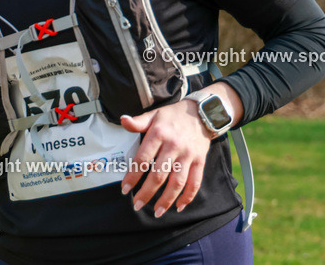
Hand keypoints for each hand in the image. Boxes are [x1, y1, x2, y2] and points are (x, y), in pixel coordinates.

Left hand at [119, 99, 210, 217]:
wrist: (202, 113)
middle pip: (159, 175)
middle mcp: (173, 146)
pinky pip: (195, 182)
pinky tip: (179, 207)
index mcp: (159, 134)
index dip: (133, 176)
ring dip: (167, 199)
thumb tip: (122, 120)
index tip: (125, 189)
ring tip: (157, 212)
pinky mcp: (200, 161)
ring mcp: (188, 155)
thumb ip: (138, 122)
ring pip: (177, 182)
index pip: (142, 159)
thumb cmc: (173, 116)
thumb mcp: (154, 115)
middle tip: (137, 205)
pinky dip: (188, 196)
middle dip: (147, 192)